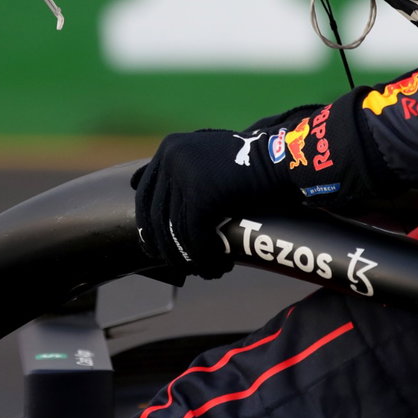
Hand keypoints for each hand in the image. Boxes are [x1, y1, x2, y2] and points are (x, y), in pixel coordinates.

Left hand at [133, 128, 292, 279]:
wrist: (284, 157)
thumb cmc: (250, 162)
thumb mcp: (206, 154)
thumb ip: (176, 166)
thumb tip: (133, 182)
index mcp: (169, 147)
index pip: (144, 195)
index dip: (148, 227)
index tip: (155, 248)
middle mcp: (171, 157)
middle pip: (157, 216)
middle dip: (168, 247)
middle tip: (182, 266)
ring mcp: (185, 174)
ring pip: (176, 231)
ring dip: (191, 258)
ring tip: (208, 270)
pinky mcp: (202, 194)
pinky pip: (195, 236)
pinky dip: (206, 257)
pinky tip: (219, 266)